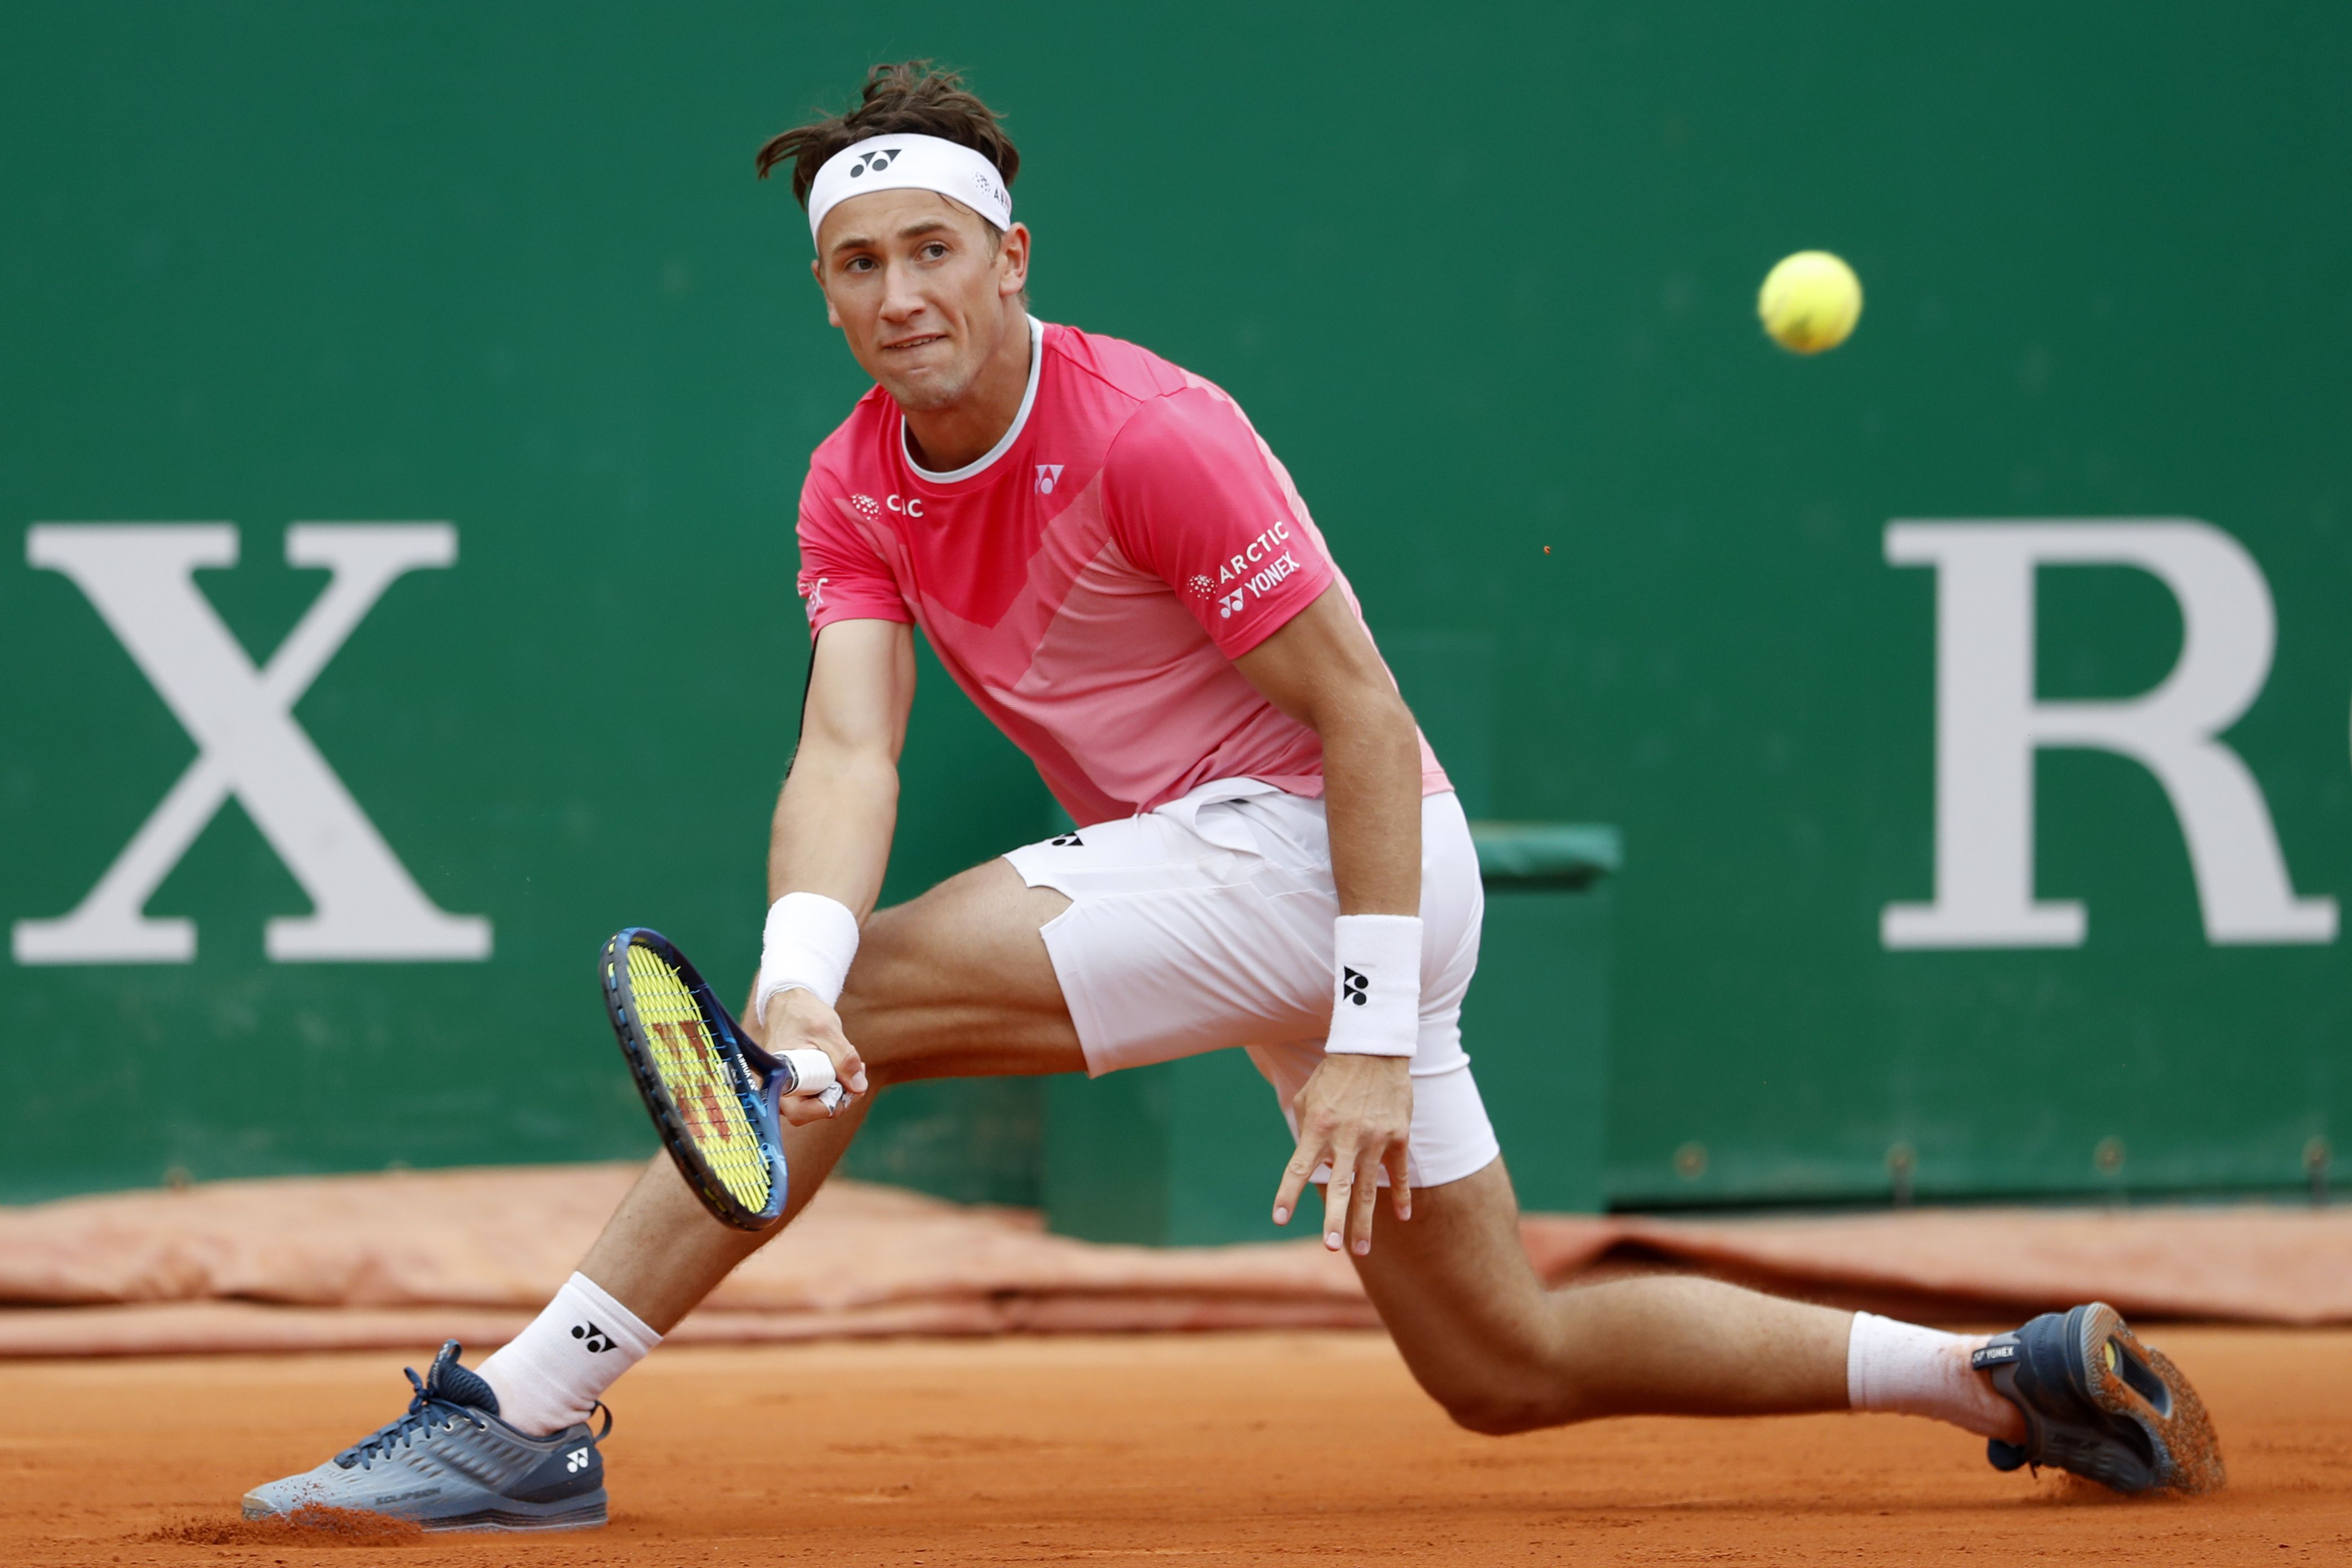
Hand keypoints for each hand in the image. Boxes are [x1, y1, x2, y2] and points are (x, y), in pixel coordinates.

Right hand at [757, 987, 870, 1124]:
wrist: (790, 1002)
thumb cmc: (802, 1013)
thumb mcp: (827, 1031)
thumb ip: (844, 1059)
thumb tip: (859, 1087)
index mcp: (778, 1078)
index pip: (798, 1112)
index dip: (825, 1107)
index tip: (846, 1090)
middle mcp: (780, 1088)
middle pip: (810, 1111)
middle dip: (839, 1097)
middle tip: (858, 1076)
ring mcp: (790, 1086)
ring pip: (817, 1102)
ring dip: (840, 1090)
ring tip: (854, 1066)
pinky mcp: (800, 1082)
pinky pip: (819, 1091)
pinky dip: (836, 1083)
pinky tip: (845, 1066)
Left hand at [1271, 1055, 1412, 1254]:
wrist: (1374, 1049)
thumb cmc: (1333, 1075)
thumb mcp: (1307, 1097)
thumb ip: (1304, 1130)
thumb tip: (1309, 1163)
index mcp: (1318, 1128)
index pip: (1297, 1168)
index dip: (1288, 1195)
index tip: (1280, 1219)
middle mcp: (1345, 1138)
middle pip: (1338, 1187)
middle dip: (1334, 1220)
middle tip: (1330, 1247)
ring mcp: (1374, 1139)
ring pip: (1369, 1189)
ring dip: (1365, 1222)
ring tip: (1361, 1249)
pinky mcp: (1398, 1137)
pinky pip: (1399, 1173)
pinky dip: (1401, 1196)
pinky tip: (1402, 1217)